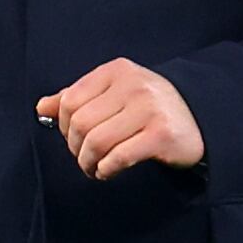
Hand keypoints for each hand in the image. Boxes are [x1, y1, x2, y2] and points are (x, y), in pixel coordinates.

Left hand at [37, 59, 204, 179]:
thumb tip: (42, 107)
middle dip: (75, 148)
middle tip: (84, 158)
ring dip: (88, 163)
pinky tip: (108, 171)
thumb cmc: (150, 107)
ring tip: (94, 168)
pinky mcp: (161, 135)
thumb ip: (78, 98)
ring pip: (97, 142)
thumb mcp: (114, 93)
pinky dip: (106, 169)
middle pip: (81, 124)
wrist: (200, 117)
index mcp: (117, 71)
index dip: (64, 127)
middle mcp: (134, 85)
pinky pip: (119, 157)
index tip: (73, 139)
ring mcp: (149, 109)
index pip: (71, 100)